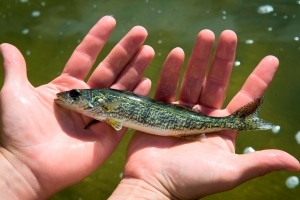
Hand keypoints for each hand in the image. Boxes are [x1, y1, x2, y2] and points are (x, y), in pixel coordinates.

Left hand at [0, 16, 153, 197]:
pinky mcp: (108, 134)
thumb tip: (6, 45)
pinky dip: (137, 97)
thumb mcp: (14, 93)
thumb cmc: (19, 130)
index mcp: (66, 87)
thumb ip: (16, 68)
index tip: (111, 20)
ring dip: (135, 69)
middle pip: (110, 69)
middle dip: (125, 50)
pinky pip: (126, 113)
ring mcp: (99, 116)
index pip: (86, 56)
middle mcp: (86, 99)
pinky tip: (148, 81)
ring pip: (121, 88)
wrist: (28, 167)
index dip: (98, 38)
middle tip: (141, 32)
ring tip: (149, 51)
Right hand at [110, 30, 299, 198]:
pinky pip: (166, 88)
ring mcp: (180, 113)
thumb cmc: (190, 182)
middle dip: (222, 59)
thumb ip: (259, 163)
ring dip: (198, 59)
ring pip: (192, 81)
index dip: (259, 80)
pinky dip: (170, 71)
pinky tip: (176, 54)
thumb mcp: (229, 173)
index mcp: (222, 130)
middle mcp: (203, 118)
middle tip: (228, 34)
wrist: (153, 185)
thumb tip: (297, 164)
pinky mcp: (159, 111)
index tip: (271, 59)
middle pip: (216, 83)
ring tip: (204, 36)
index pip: (245, 100)